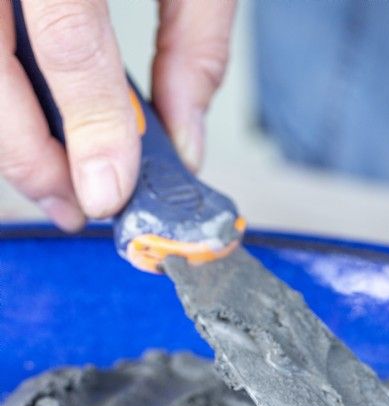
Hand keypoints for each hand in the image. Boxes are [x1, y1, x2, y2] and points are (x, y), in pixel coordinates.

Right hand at [0, 0, 235, 230]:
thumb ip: (195, 40)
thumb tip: (185, 138)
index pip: (71, 43)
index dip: (90, 129)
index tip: (108, 195)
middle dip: (29, 157)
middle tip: (75, 206)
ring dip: (12, 138)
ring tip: (55, 182)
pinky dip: (7, 106)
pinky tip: (35, 131)